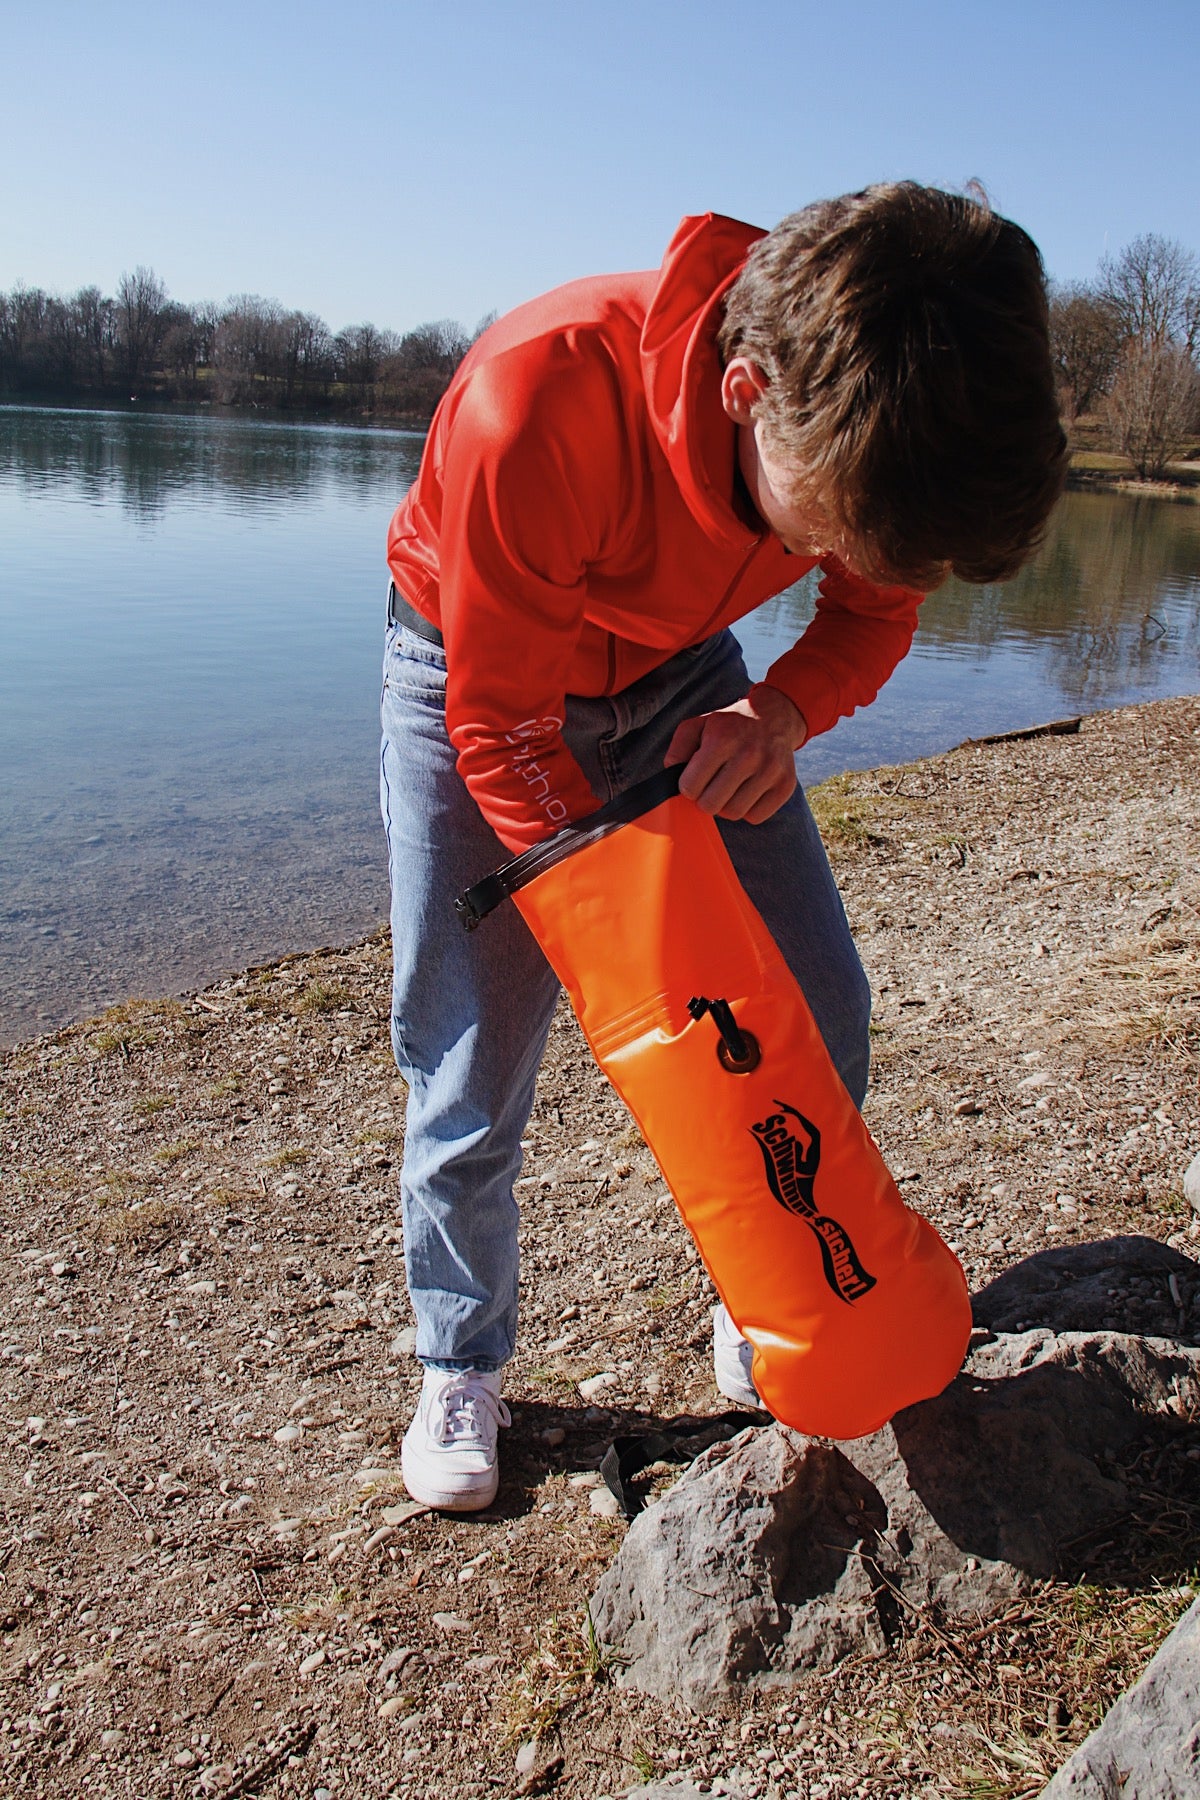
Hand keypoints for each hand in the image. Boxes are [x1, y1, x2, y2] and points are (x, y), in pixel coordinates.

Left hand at [664, 684, 807, 824]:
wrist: (775, 717)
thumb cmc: (730, 725)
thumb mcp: (699, 725)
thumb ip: (678, 748)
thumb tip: (672, 775)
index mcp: (723, 739)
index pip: (690, 787)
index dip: (688, 786)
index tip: (696, 778)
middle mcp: (749, 755)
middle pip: (711, 805)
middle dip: (705, 799)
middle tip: (711, 786)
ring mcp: (770, 771)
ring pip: (733, 813)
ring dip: (726, 805)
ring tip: (729, 788)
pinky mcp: (785, 785)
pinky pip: (756, 817)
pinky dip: (748, 810)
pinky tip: (747, 792)